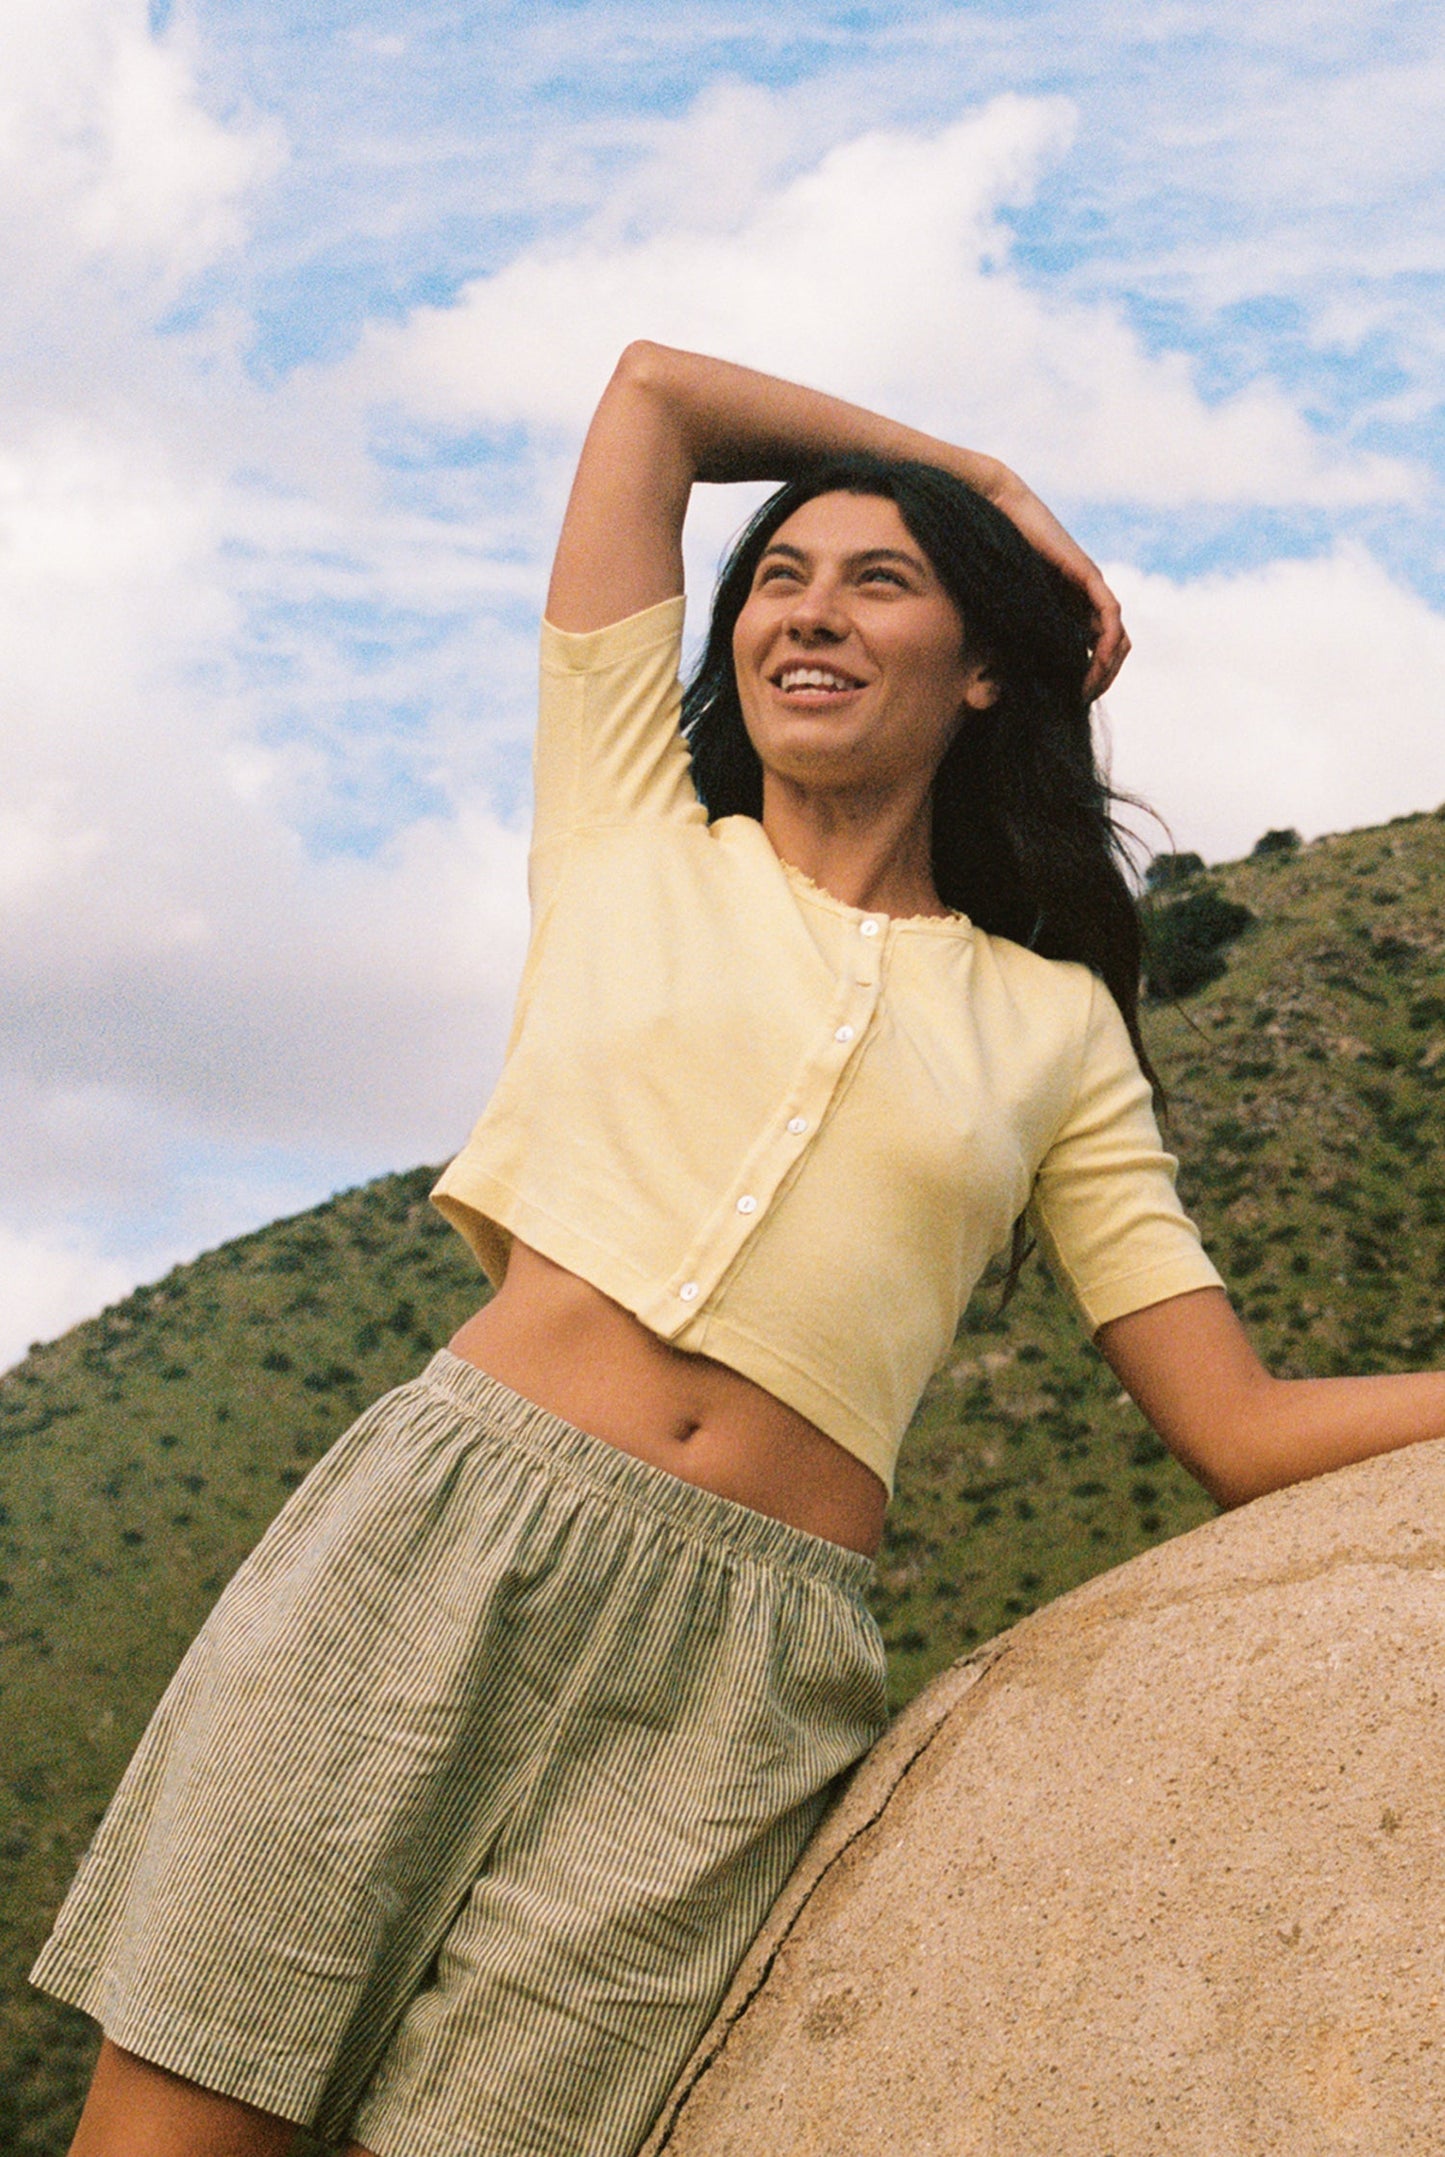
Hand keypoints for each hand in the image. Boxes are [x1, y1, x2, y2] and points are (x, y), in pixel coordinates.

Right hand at [986, 468, 1129, 698]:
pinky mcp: (1087, 575)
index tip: (1072, 701)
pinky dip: (1108, 643)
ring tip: (1086, 689)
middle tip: (1080, 700)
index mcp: (1067, 609)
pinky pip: (1111, 615)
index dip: (1091, 679)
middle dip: (1102, 679)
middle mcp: (1084, 600)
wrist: (994, 509)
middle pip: (1114, 649)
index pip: (1096, 651)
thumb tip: (991, 692)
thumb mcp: (1001, 609)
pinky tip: (1093, 664)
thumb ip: (1008, 640)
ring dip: (1108, 669)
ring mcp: (1089, 588)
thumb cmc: (988, 556)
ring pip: (1118, 637)